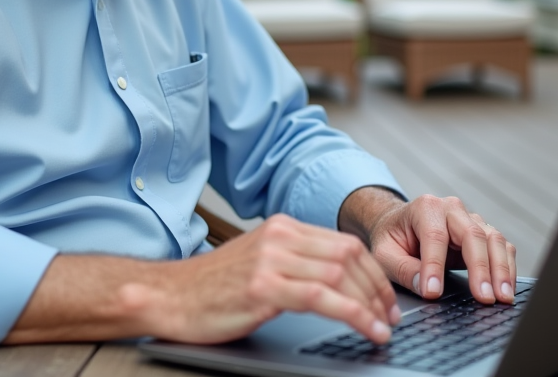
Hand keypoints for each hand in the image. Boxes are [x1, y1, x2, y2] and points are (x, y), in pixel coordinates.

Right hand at [144, 214, 400, 344]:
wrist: (167, 296)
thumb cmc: (211, 288)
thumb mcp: (258, 263)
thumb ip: (293, 262)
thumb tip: (338, 280)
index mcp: (282, 228)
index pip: (343, 242)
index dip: (373, 272)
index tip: (385, 298)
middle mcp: (279, 237)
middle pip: (349, 255)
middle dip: (377, 289)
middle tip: (390, 316)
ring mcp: (271, 259)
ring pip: (340, 275)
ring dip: (370, 304)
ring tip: (382, 327)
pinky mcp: (263, 287)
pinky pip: (322, 297)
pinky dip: (354, 314)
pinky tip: (367, 329)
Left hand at [343, 190, 516, 304]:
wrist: (400, 224)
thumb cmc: (392, 238)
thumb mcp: (384, 254)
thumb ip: (403, 270)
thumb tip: (426, 288)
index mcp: (424, 208)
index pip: (434, 237)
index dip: (435, 266)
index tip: (434, 293)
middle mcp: (451, 209)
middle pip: (472, 234)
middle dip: (480, 268)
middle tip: (484, 298)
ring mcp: (470, 219)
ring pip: (493, 239)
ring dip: (500, 269)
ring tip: (502, 297)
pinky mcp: (483, 232)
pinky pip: (502, 246)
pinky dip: (507, 267)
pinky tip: (506, 287)